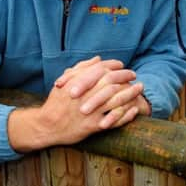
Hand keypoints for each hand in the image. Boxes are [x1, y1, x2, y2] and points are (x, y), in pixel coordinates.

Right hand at [8, 57, 142, 150]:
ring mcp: (90, 111)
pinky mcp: (92, 126)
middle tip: (134, 75)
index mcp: (78, 83)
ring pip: (115, 100)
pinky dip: (126, 114)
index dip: (113, 65)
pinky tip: (133, 109)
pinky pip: (113, 119)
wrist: (46, 126)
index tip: (122, 65)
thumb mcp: (64, 82)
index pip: (100, 69)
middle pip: (111, 82)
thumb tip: (98, 59)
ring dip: (130, 93)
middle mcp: (85, 96)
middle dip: (125, 77)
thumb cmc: (56, 102)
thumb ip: (81, 69)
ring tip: (139, 89)